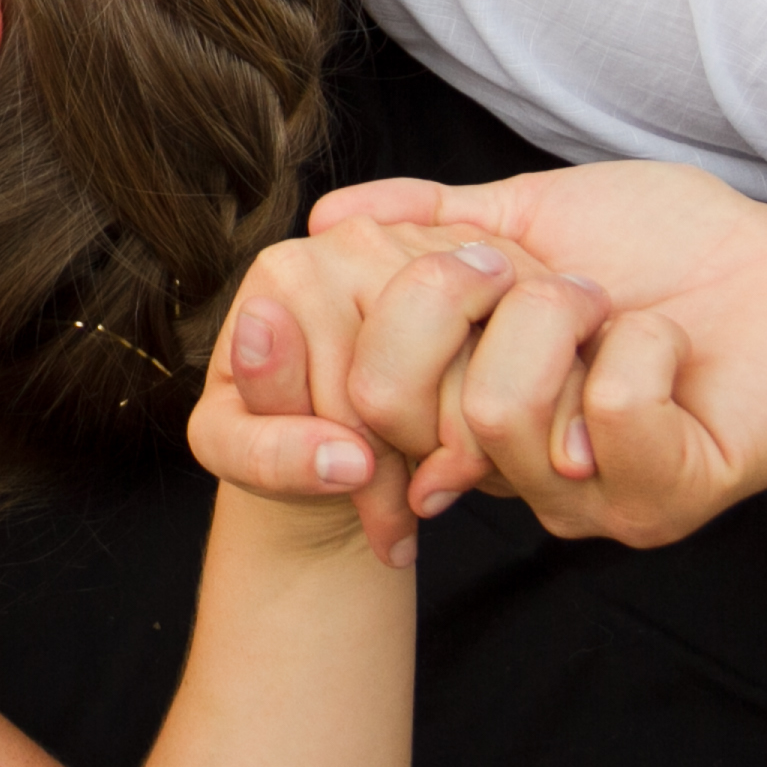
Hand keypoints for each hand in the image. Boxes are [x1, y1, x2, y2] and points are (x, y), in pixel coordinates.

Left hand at [187, 217, 596, 566]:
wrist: (319, 421)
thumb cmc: (273, 428)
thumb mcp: (239, 452)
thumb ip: (270, 454)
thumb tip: (342, 457)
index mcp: (289, 273)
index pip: (355, 385)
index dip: (373, 474)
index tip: (382, 528)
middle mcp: (356, 238)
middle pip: (424, 363)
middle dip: (423, 456)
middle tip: (415, 508)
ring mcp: (429, 239)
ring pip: (481, 358)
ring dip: (476, 439)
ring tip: (448, 484)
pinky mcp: (491, 255)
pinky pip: (527, 334)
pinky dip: (525, 400)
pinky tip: (493, 444)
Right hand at [314, 163, 766, 551]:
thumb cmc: (671, 245)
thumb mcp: (530, 213)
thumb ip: (428, 218)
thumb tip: (327, 215)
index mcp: (467, 411)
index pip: (358, 388)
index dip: (397, 303)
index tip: (477, 258)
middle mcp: (509, 474)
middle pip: (400, 401)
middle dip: (479, 295)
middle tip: (567, 285)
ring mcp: (583, 499)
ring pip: (500, 408)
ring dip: (570, 320)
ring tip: (622, 316)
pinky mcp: (662, 499)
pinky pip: (608, 417)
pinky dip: (645, 348)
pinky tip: (673, 351)